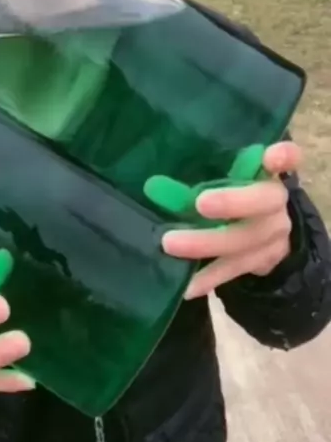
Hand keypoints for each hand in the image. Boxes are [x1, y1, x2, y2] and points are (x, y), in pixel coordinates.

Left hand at [162, 142, 300, 299]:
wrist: (264, 232)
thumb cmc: (234, 192)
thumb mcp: (225, 177)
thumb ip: (201, 174)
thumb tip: (152, 186)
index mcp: (268, 171)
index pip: (288, 157)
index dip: (282, 156)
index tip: (270, 157)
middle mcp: (276, 202)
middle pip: (264, 202)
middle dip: (232, 202)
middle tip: (199, 203)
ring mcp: (273, 235)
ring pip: (245, 241)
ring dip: (207, 243)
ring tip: (170, 244)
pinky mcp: (263, 262)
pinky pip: (234, 270)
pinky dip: (208, 277)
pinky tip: (185, 285)